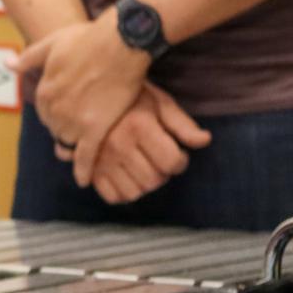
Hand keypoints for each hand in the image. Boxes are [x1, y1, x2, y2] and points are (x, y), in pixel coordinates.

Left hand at [15, 13, 150, 187]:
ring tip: (85, 144)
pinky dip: (83, 169)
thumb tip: (8, 65)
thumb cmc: (88, 39)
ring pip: (68, 140)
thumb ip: (29, 57)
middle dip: (64, 126)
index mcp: (44, 90)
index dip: (55, 110)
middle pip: (55, 126)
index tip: (66, 110)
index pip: (44, 110)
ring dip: (75, 143)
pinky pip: (86, 155)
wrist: (119, 44)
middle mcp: (55, 109)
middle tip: (79, 124)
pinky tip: (83, 180)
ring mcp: (75, 120)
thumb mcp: (52, 43)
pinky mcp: (96, 129)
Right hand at [88, 84, 211, 204]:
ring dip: (145, 184)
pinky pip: (113, 196)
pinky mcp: (89, 169)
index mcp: (139, 126)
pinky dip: (124, 192)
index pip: (172, 162)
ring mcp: (101, 159)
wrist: (87, 96)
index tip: (178, 153)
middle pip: (154, 180)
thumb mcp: (158, 102)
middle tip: (159, 159)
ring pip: (135, 192)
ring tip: (144, 167)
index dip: (181, 161)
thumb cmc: (129, 98)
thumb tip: (205, 140)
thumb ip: (182, 124)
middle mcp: (118, 145)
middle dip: (163, 173)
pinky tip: (128, 176)